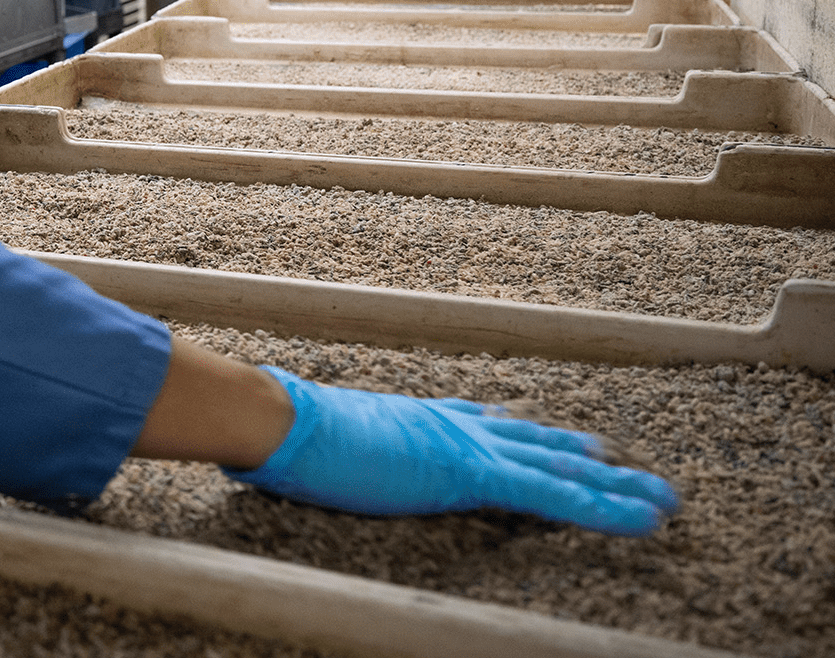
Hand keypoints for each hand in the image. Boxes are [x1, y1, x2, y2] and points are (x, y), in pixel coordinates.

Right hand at [223, 366, 677, 535]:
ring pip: (559, 465)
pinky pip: (553, 494)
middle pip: (532, 438)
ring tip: (662, 497)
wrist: (280, 420)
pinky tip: (642, 518)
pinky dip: (604, 506)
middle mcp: (450, 423)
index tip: (551, 433)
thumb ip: (317, 447)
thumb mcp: (311, 441)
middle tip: (621, 460)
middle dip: (579, 453)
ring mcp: (465, 445)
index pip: (481, 421)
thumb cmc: (278, 431)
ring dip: (615, 483)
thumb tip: (273, 455)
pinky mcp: (472, 472)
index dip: (522, 429)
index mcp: (414, 417)